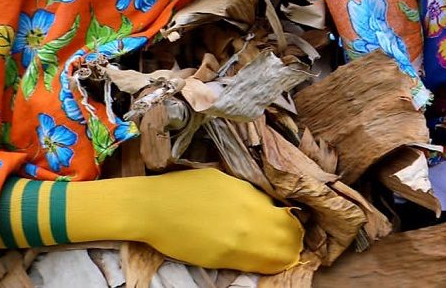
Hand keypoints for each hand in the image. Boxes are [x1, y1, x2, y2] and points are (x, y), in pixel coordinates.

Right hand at [123, 168, 302, 272]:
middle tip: (290, 242)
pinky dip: (263, 264)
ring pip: (275, 256)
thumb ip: (249, 195)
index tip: (290, 224)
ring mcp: (236, 242)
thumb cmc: (186, 187)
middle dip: (292, 241)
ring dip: (280, 255)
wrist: (153, 207)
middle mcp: (248, 220)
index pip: (286, 216)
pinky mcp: (222, 259)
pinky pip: (254, 265)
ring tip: (280, 254)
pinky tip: (263, 260)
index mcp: (250, 197)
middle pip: (287, 238)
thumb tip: (266, 206)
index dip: (292, 223)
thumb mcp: (225, 181)